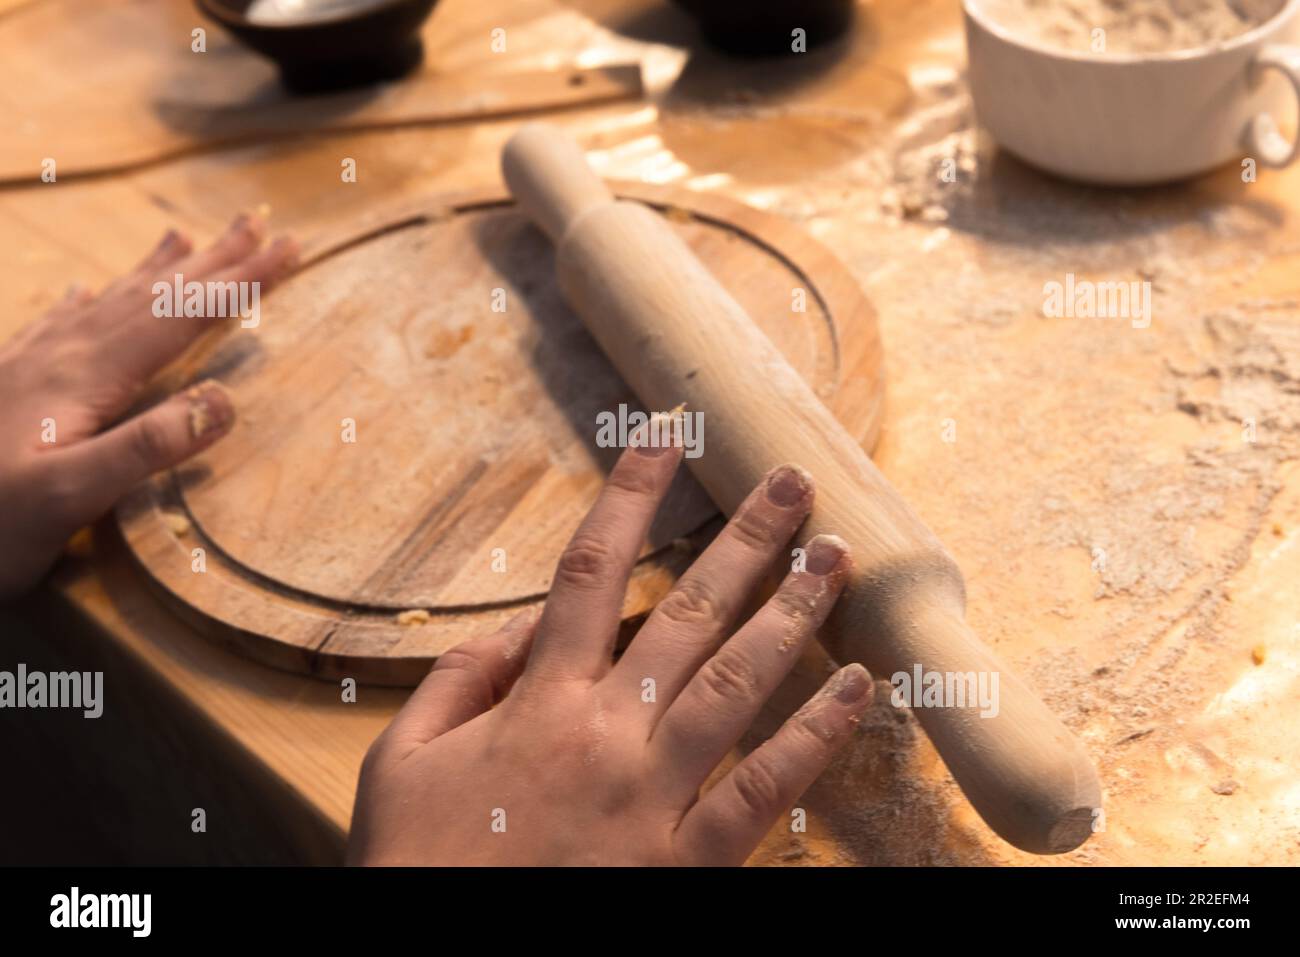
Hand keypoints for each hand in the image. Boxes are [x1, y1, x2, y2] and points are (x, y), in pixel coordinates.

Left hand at [0, 214, 297, 598]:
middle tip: (260, 225)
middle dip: (214, 261)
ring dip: (155, 270)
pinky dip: (84, 301)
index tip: (287, 250)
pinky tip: (81, 292)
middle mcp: (59, 355)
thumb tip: (225, 400)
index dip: (238, 281)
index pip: (179, 315)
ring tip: (186, 235)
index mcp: (86, 374)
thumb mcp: (72, 496)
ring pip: (107, 300)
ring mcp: (28, 364)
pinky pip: (57, 323)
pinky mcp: (5, 384)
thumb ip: (147, 446)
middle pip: (151, 294)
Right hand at [348, 434, 872, 865]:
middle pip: (686, 612)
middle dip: (743, 539)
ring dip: (790, 614)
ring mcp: (654, 795)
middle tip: (791, 484)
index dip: (629, 497)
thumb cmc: (422, 867)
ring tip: (832, 560)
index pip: (589, 571)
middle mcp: (606, 732)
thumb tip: (518, 624)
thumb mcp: (400, 761)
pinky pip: (763, 787)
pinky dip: (815, 735)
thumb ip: (459, 678)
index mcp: (538, 702)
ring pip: (735, 683)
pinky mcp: (690, 861)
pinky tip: (858, 688)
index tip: (663, 439)